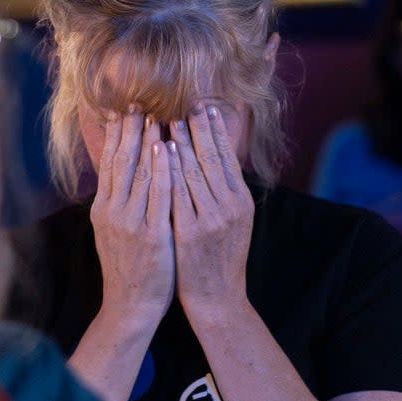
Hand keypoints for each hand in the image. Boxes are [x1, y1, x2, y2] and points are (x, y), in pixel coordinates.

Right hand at [90, 106, 174, 324]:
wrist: (130, 306)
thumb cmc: (130, 268)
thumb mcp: (115, 232)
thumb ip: (118, 203)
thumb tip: (122, 175)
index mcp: (103, 209)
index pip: (110, 163)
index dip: (116, 135)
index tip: (123, 110)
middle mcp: (112, 211)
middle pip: (121, 162)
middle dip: (129, 130)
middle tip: (137, 102)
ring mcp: (130, 223)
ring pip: (138, 173)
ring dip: (146, 141)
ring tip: (153, 115)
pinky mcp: (150, 235)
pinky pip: (158, 195)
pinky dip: (161, 169)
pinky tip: (167, 149)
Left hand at [169, 102, 253, 315]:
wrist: (217, 298)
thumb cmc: (220, 258)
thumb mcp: (234, 222)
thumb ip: (226, 191)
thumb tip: (217, 158)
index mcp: (241, 201)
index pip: (227, 157)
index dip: (215, 131)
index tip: (204, 107)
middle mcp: (230, 207)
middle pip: (211, 158)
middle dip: (197, 128)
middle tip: (185, 103)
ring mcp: (210, 219)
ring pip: (192, 172)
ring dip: (180, 142)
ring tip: (168, 119)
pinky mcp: (189, 232)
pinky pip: (176, 194)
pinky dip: (168, 170)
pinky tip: (159, 151)